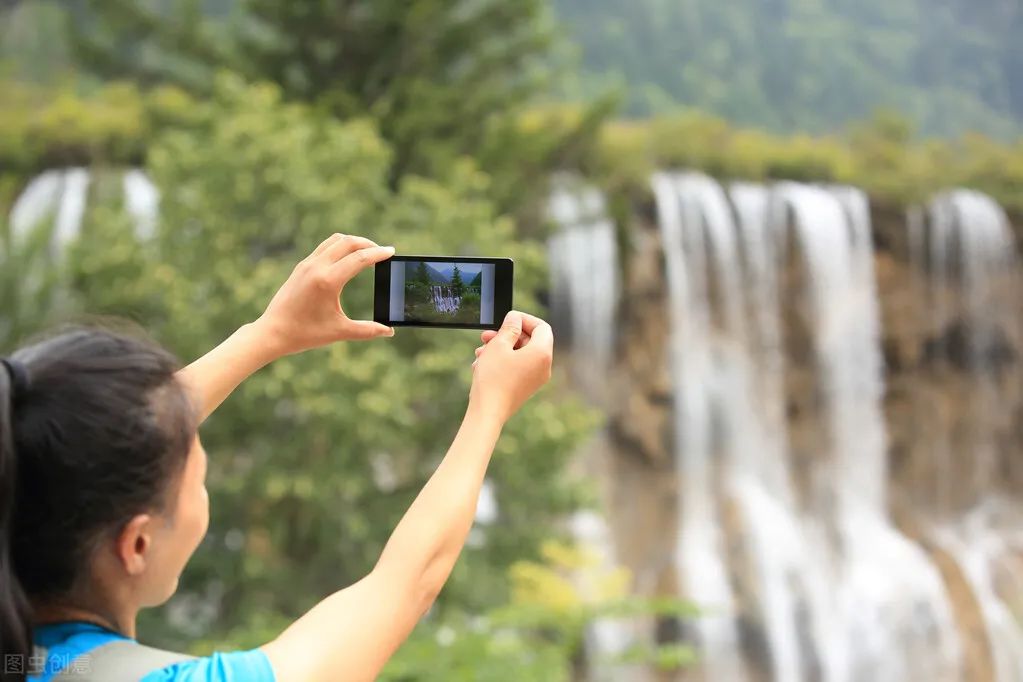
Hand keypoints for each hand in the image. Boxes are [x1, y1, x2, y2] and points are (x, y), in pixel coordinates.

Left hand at [256, 233, 395, 355]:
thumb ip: (367, 330)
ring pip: (335, 241)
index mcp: (328, 281)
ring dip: (353, 242)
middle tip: (382, 251)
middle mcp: (316, 267)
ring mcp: (307, 264)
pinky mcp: (301, 267)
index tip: (392, 252)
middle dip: (368, 244)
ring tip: (366, 252)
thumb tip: (389, 331)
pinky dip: (340, 247)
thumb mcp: (339, 331)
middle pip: (348, 242)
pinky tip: (346, 259)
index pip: (359, 259)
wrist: (272, 332)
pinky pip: (324, 247)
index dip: (378, 254)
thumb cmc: (305, 333)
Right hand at [468, 311, 552, 423]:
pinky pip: (517, 367)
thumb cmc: (493, 378)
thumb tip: (515, 319)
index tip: (507, 319)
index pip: (541, 327)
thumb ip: (509, 328)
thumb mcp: (498, 345)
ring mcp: (535, 379)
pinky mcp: (525, 387)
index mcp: (542, 354)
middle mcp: (544, 366)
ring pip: (520, 354)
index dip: (524, 319)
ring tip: (480, 351)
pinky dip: (503, 361)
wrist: (487, 412)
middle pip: (530, 341)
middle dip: (507, 335)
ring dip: (501, 348)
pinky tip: (482, 364)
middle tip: (486, 336)